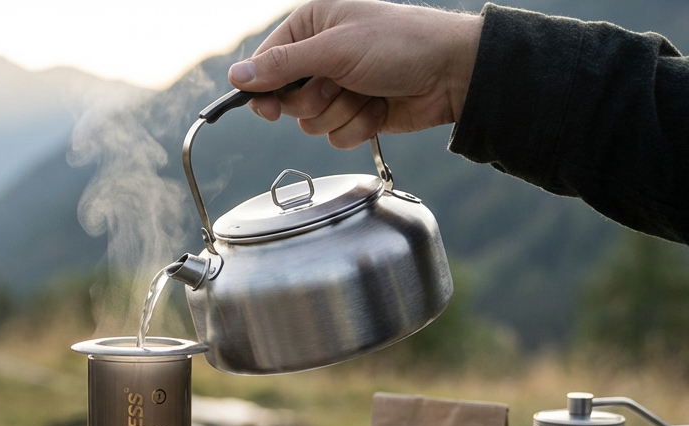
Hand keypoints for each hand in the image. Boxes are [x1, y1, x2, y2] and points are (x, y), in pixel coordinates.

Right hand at [227, 0, 482, 147]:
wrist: (452, 74)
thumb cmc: (400, 45)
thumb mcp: (336, 49)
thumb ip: (283, 65)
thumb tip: (236, 76)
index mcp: (311, 26)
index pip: (266, 63)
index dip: (264, 89)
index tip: (270, 108)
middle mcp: (321, 55)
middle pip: (286, 99)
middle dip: (316, 100)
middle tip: (340, 86)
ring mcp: (339, 86)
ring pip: (311, 123)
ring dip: (341, 114)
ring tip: (368, 93)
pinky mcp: (355, 112)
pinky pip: (335, 136)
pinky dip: (358, 127)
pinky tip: (379, 108)